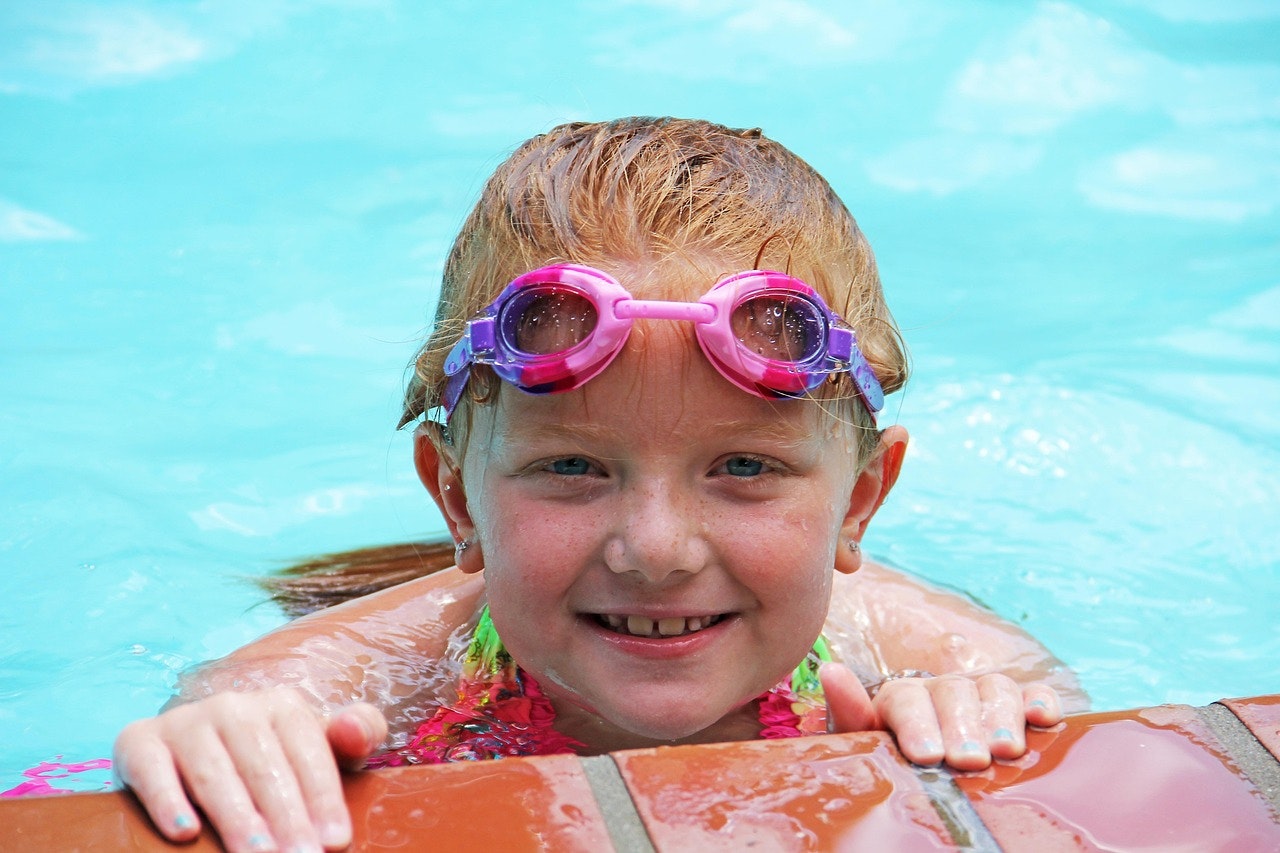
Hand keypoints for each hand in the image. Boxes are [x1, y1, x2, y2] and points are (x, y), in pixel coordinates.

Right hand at [113, 688, 386, 851]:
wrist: (205, 742)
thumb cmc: (277, 756)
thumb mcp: (320, 744)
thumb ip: (357, 732)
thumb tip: (354, 730)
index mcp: (281, 705)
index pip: (307, 752)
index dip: (323, 798)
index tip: (336, 841)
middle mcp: (232, 706)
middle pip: (264, 766)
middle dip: (285, 817)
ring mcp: (185, 721)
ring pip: (214, 773)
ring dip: (237, 818)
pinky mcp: (139, 740)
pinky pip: (151, 770)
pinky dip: (167, 801)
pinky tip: (186, 834)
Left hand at [819, 663, 1062, 770]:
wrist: (919, 762)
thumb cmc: (890, 755)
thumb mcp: (863, 740)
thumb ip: (850, 711)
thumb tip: (831, 671)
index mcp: (901, 697)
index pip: (907, 699)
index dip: (918, 724)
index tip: (926, 756)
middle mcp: (942, 689)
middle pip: (954, 693)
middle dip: (962, 727)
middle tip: (968, 760)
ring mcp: (980, 696)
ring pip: (994, 688)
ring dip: (1001, 717)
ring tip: (1006, 750)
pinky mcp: (1016, 707)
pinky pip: (1031, 693)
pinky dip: (1040, 701)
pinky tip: (1045, 718)